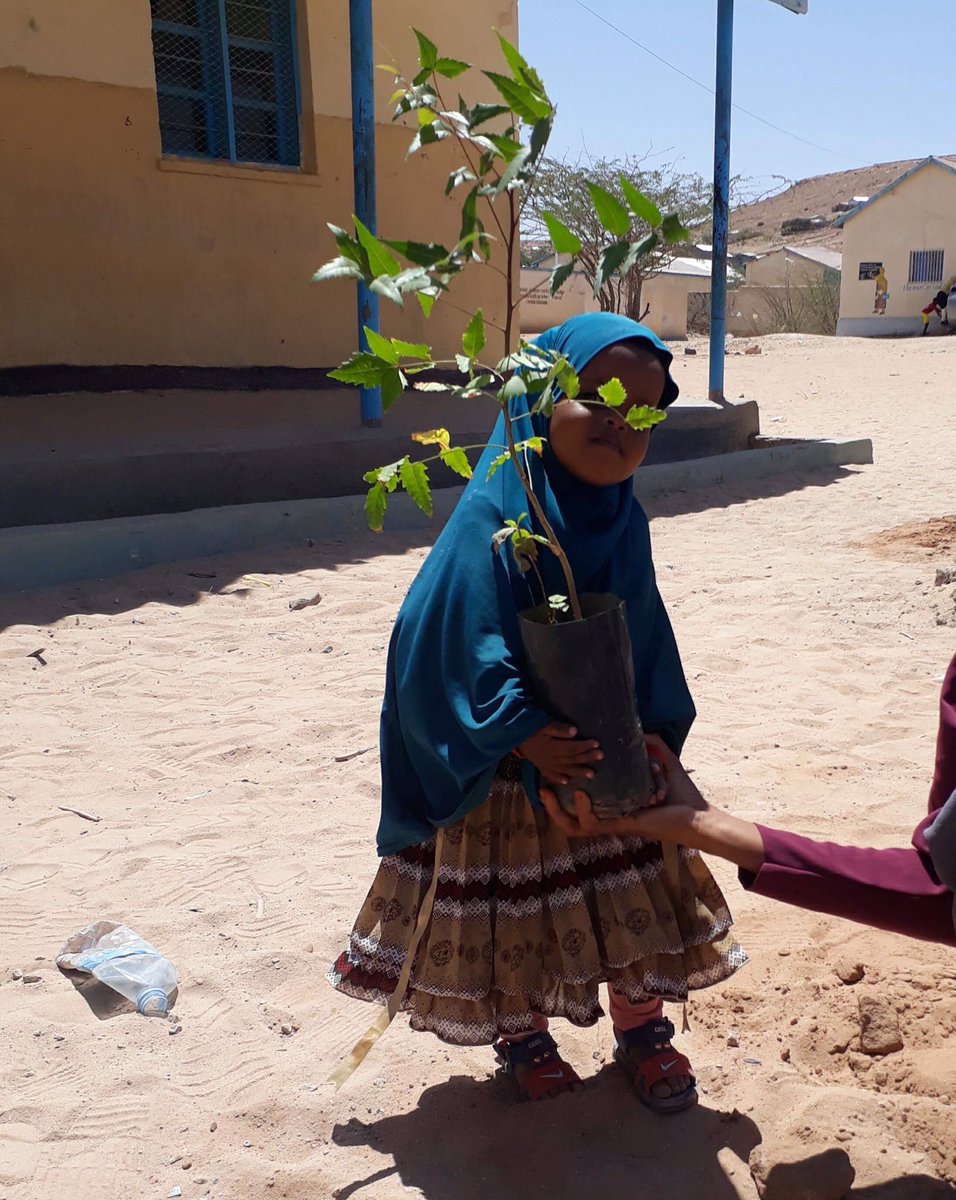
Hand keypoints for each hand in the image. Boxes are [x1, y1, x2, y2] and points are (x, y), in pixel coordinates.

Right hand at [518, 722, 602, 785]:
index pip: (572, 748)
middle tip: (601, 756)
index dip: (584, 746)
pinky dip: (558, 779)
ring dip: (578, 772)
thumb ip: (558, 728)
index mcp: (552, 747)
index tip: (596, 743)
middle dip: (587, 758)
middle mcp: (551, 759)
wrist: (512, 736)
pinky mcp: (541, 767)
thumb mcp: (543, 725)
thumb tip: (574, 731)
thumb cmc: (530, 728)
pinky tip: (566, 782)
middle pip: (572, 759)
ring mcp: (546, 765)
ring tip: (592, 774)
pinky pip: (551, 775)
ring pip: (565, 769)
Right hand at [538, 733, 708, 839]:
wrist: (698, 816)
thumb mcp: (663, 763)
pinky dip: (582, 811)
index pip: (583, 806)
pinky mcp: (620, 826)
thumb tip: (638, 728)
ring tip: (547, 792)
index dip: (564, 795)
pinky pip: (592, 824)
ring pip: (574, 827)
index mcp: (617, 805)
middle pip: (572, 821)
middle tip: (541, 788)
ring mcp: (614, 824)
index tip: (553, 776)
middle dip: (552, 808)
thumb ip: (651, 746)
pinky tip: (580, 794)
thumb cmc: (683, 795)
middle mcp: (612, 817)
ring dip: (557, 813)